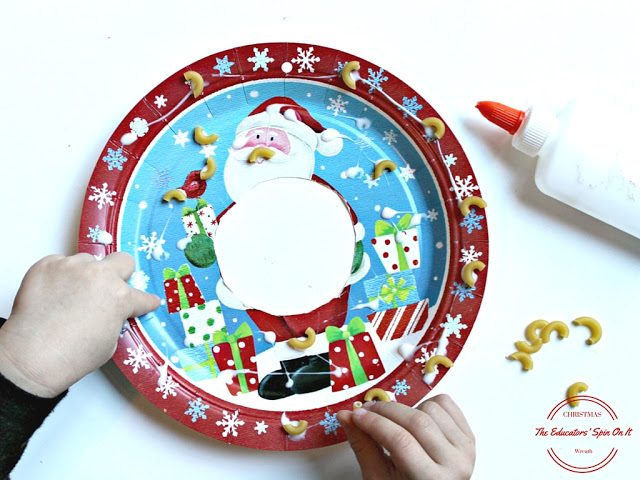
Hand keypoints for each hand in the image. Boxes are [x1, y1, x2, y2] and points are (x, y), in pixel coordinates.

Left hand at [0, 253, 159, 397]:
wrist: (32, 357)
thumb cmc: (72, 356)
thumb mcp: (110, 342)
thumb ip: (116, 318)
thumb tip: (110, 311)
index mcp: (120, 297)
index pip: (143, 296)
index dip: (144, 303)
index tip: (144, 303)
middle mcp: (100, 276)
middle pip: (123, 260)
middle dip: (120, 274)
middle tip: (108, 289)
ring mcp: (72, 267)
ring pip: (87, 261)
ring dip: (85, 275)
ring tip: (71, 296)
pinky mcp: (47, 265)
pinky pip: (59, 263)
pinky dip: (59, 276)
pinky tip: (53, 295)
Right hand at [337, 394, 474, 479]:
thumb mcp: (379, 478)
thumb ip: (363, 446)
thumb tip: (346, 416)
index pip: (400, 442)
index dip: (375, 423)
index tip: (356, 415)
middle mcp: (455, 465)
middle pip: (416, 422)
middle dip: (386, 411)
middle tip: (367, 412)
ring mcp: (465, 449)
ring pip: (432, 409)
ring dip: (408, 409)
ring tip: (397, 424)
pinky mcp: (469, 437)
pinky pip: (447, 404)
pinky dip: (428, 404)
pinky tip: (417, 419)